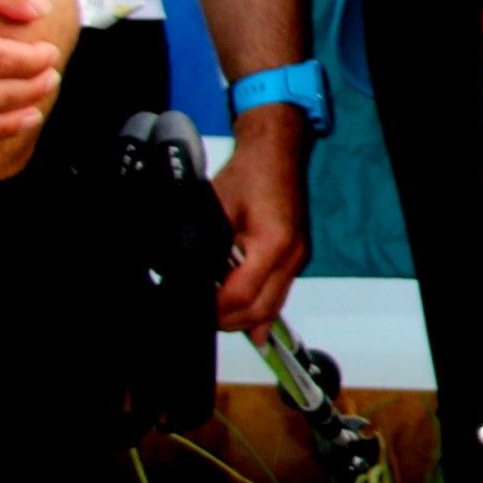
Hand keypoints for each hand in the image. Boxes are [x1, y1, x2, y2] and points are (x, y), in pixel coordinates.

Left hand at [213, 106, 310, 332]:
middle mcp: (291, 256)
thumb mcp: (215, 209)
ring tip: (217, 317)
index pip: (242, 293)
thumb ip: (203, 246)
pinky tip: (251, 329)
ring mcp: (297, 258)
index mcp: (272, 243)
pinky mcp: (295, 256)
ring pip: (273, 307)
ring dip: (245, 318)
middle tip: (202, 319)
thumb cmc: (249, 174)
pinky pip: (280, 294)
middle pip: (261, 309)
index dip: (217, 309)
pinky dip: (262, 311)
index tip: (195, 311)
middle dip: (230, 321)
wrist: (276, 153)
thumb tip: (184, 275)